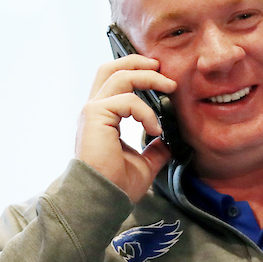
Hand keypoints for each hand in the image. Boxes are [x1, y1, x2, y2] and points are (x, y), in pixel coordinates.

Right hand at [76, 54, 177, 201]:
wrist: (102, 199)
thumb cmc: (116, 185)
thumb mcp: (144, 163)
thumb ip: (155, 148)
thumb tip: (169, 141)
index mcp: (102, 117)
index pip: (115, 81)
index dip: (137, 73)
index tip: (162, 78)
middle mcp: (94, 110)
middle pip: (111, 68)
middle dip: (138, 62)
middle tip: (163, 67)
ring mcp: (92, 111)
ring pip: (119, 76)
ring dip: (148, 77)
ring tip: (169, 86)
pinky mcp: (94, 116)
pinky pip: (126, 100)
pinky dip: (146, 111)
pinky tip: (155, 128)